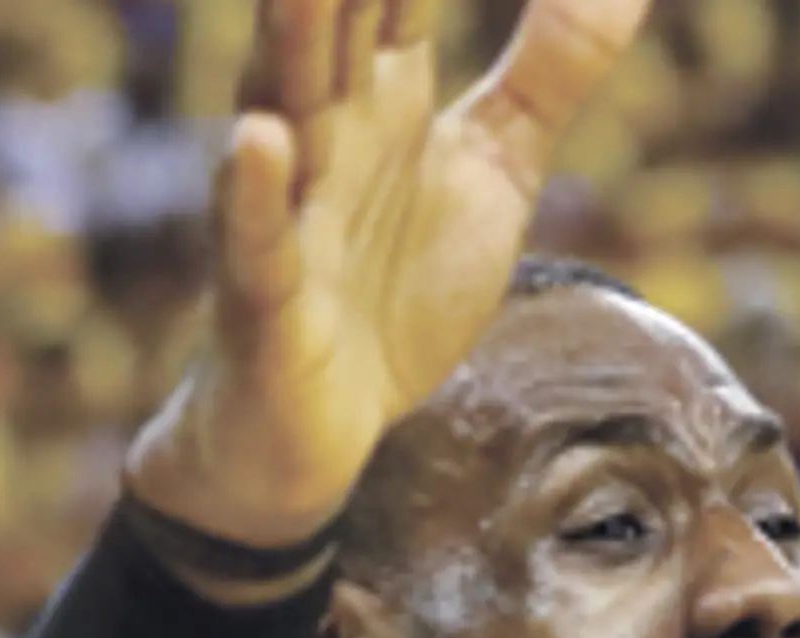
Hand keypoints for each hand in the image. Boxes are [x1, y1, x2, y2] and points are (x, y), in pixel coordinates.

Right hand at [129, 0, 653, 552]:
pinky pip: (253, 239)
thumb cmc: (391, 291)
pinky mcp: (266, 297)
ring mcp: (285, 207)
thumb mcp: (494, 171)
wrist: (315, 433)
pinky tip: (259, 141)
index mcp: (378, 88)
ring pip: (283, 105)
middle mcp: (322, 129)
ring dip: (290, 36)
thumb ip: (549, 70)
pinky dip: (250, 191)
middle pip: (331, 18)